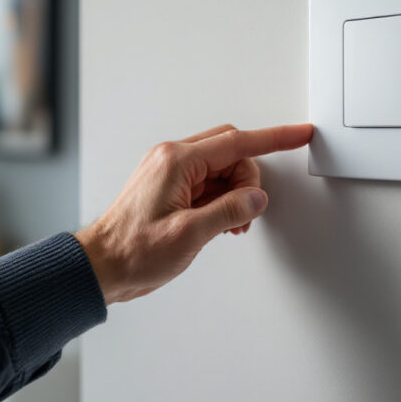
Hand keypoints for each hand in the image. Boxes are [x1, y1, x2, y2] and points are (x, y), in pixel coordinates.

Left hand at [76, 123, 312, 303]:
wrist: (101, 267)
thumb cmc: (132, 252)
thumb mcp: (188, 235)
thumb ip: (228, 212)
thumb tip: (256, 198)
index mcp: (176, 162)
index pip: (237, 142)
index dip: (274, 139)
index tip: (299, 135)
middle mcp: (172, 159)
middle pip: (231, 152)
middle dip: (248, 179)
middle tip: (246, 212)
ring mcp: (169, 172)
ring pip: (222, 168)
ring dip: (235, 194)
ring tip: (228, 226)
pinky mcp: (169, 186)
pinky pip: (208, 182)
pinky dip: (221, 200)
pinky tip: (217, 223)